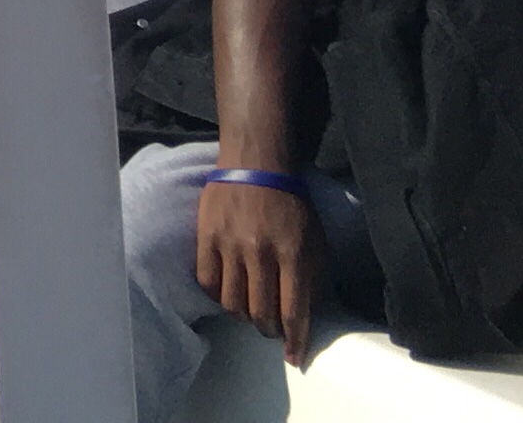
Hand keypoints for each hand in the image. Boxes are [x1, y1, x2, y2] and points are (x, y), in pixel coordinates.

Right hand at [197, 175, 322, 364]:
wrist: (256, 165)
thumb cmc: (292, 206)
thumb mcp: (316, 242)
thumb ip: (314, 279)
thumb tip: (307, 316)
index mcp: (294, 254)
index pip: (294, 312)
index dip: (294, 341)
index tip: (293, 358)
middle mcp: (261, 252)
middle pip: (260, 313)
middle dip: (268, 330)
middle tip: (270, 328)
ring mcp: (230, 244)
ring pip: (232, 303)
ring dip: (243, 316)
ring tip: (249, 312)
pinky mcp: (206, 235)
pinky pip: (207, 281)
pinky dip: (218, 296)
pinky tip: (228, 292)